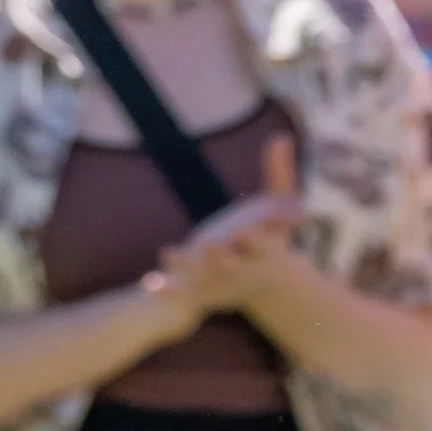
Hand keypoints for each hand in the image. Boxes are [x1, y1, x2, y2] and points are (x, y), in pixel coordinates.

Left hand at [139, 135, 301, 337]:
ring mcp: (222, 283)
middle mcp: (244, 271)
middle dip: (220, 256)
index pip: (260, 245)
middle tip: (207, 244)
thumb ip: (279, 174)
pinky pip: (184, 293)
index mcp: (265, 252)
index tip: (242, 231)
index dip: (252, 240)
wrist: (265, 283)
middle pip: (231, 264)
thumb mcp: (280, 209)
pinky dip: (168, 289)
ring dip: (186, 267)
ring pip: (203, 276)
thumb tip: (281, 137)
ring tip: (168, 253)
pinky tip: (149, 283)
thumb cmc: (271, 235)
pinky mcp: (205, 293)